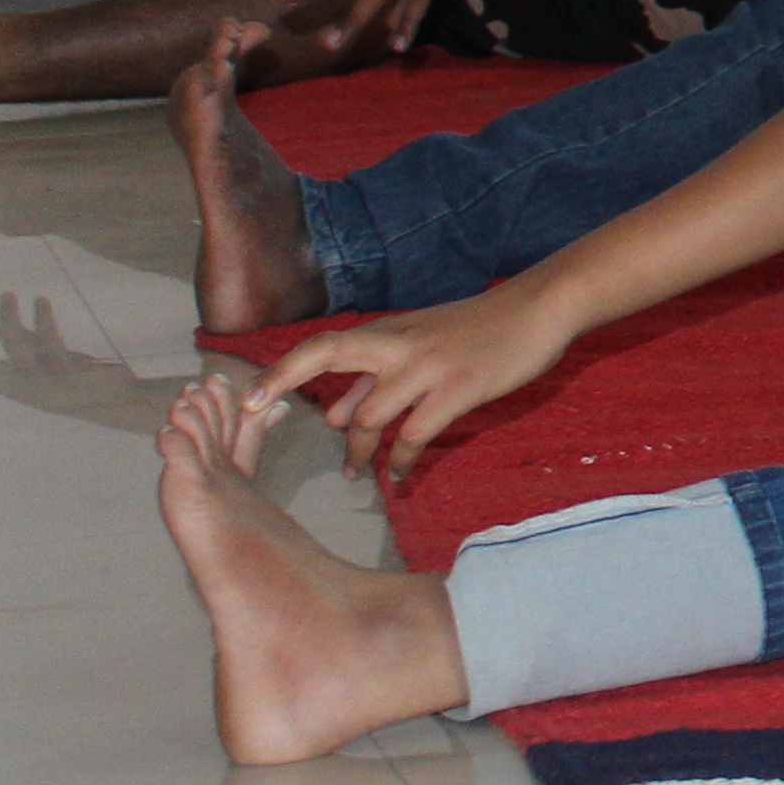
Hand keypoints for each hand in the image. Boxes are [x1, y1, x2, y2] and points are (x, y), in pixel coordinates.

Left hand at [249, 284, 571, 485]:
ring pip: (370, 415)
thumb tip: (335, 414)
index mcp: (389, 333)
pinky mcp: (459, 389)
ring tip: (356, 474)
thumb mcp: (421, 344)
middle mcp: (399, 346)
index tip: (245, 398)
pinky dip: (401, 461)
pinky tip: (400, 475)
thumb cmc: (478, 327)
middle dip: (284, 387)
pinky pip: (414, 435)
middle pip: (328, 360)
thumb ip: (377, 377)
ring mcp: (428, 367)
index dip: (280, 370)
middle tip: (256, 423)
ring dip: (357, 452)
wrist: (538, 308)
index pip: (322, 346)